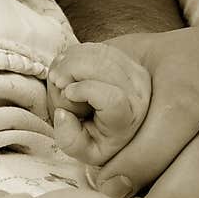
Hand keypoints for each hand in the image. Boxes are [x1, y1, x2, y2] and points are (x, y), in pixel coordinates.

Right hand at [47, 42, 151, 165]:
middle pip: (102, 66)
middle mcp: (139, 92)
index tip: (68, 94)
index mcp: (128, 120)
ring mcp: (136, 72)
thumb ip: (70, 140)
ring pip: (98, 52)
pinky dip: (76, 54)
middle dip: (71, 72)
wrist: (116, 126)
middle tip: (59, 86)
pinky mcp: (128, 58)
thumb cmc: (98, 140)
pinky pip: (97, 46)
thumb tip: (62, 114)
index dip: (84, 90)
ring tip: (65, 80)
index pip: (111, 98)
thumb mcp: (85, 151)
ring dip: (71, 61)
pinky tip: (71, 70)